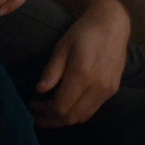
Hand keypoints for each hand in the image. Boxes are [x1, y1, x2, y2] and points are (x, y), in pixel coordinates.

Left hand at [27, 0, 129, 127]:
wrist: (112, 24)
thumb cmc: (83, 33)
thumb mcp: (62, 46)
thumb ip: (52, 70)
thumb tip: (39, 90)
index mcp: (83, 74)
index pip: (61, 106)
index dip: (44, 110)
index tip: (31, 104)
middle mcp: (98, 86)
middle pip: (72, 116)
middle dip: (51, 120)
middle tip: (36, 115)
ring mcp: (108, 90)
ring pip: (83, 117)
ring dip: (63, 120)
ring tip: (47, 115)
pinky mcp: (113, 91)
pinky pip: (92, 110)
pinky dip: (76, 114)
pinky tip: (65, 108)